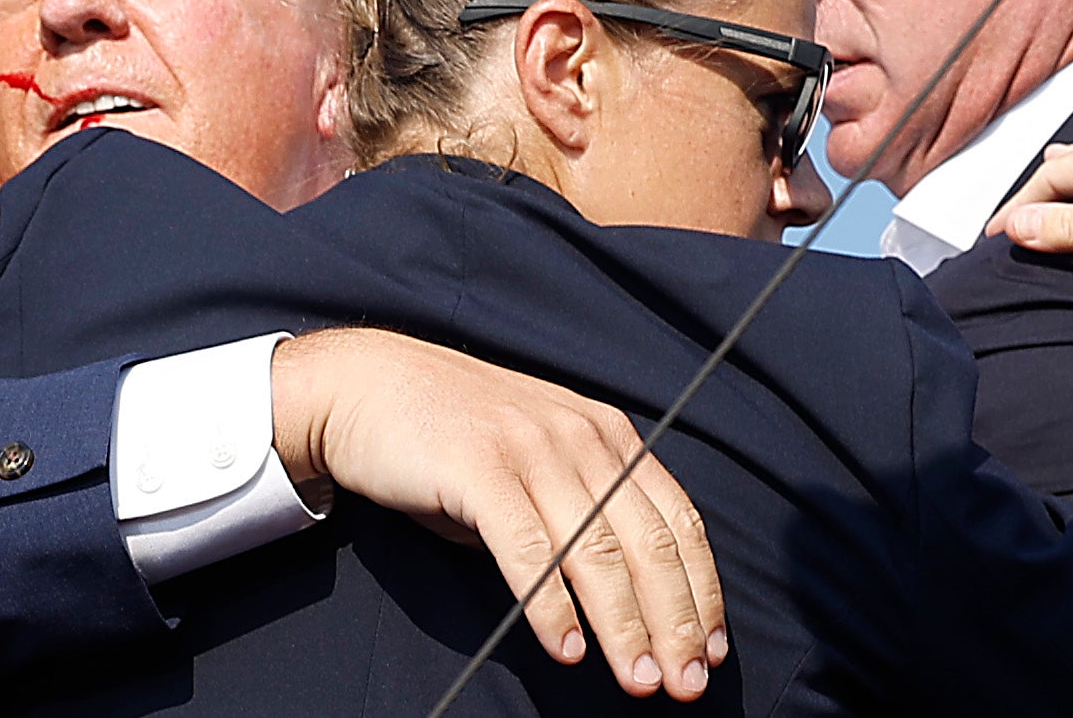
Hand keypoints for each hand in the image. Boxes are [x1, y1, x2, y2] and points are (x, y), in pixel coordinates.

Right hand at [270, 329, 724, 700]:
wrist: (363, 387)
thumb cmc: (450, 438)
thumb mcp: (533, 463)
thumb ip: (579, 514)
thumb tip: (627, 603)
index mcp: (605, 433)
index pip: (676, 521)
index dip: (700, 592)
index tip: (709, 651)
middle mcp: (579, 435)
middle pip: (646, 543)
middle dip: (673, 622)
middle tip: (683, 684)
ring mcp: (529, 447)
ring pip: (595, 551)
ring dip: (623, 626)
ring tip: (636, 679)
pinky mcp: (478, 466)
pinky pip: (528, 547)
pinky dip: (551, 604)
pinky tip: (566, 646)